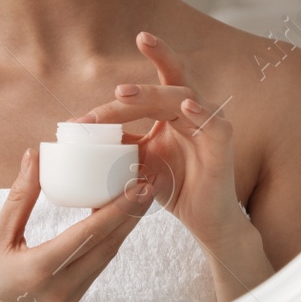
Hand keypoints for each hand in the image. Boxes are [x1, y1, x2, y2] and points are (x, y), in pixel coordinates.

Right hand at [0, 144, 154, 301]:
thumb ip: (21, 195)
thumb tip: (35, 156)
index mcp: (40, 270)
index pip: (90, 234)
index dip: (119, 208)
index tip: (140, 186)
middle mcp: (60, 289)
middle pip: (107, 246)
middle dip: (132, 214)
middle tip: (150, 183)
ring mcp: (67, 299)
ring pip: (105, 258)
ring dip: (124, 228)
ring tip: (140, 197)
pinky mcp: (69, 301)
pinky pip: (96, 267)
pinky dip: (108, 242)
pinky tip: (117, 221)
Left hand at [80, 31, 273, 301]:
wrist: (205, 220)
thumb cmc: (174, 186)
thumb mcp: (137, 164)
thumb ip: (116, 146)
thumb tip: (77, 135)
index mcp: (169, 114)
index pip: (145, 93)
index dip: (115, 102)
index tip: (81, 119)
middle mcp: (190, 113)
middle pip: (167, 83)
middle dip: (141, 81)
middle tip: (114, 86)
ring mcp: (208, 126)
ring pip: (184, 97)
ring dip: (155, 94)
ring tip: (125, 95)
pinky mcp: (223, 146)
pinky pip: (216, 124)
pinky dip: (204, 114)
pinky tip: (188, 108)